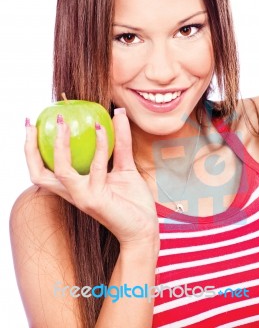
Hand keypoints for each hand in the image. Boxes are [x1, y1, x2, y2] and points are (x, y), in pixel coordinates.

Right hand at [24, 112, 158, 248]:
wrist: (143, 229)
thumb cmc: (132, 202)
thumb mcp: (125, 167)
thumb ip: (120, 142)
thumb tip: (118, 113)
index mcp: (74, 186)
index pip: (44, 170)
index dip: (31, 150)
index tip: (31, 125)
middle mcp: (73, 192)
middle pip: (38, 174)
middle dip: (30, 148)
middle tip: (33, 124)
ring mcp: (83, 196)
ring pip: (60, 170)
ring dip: (60, 144)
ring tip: (64, 122)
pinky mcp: (96, 199)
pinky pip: (95, 167)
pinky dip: (98, 146)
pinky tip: (101, 129)